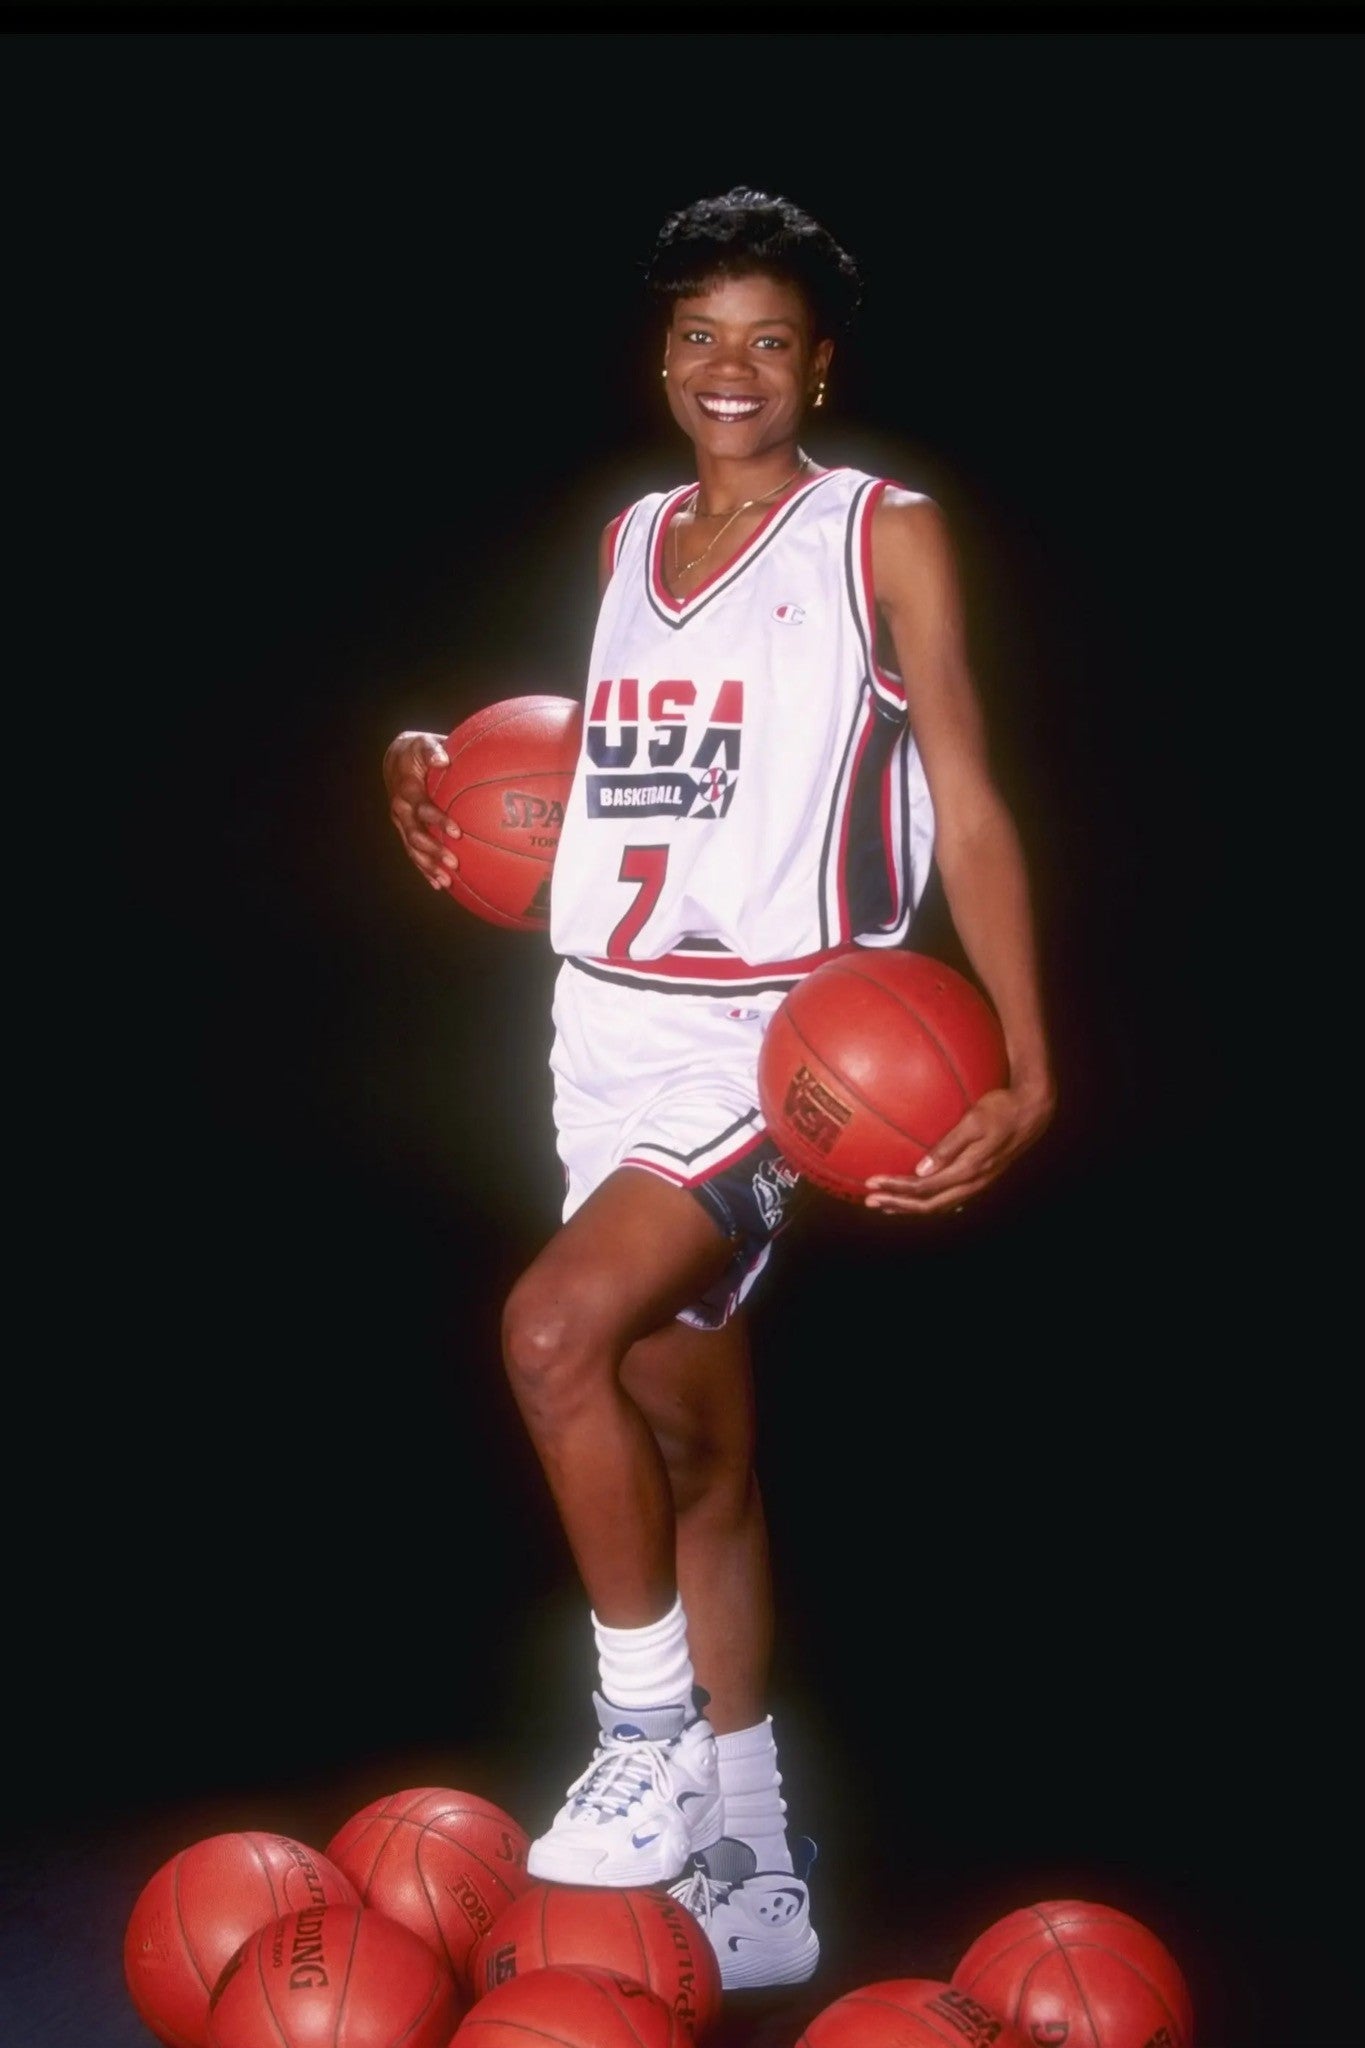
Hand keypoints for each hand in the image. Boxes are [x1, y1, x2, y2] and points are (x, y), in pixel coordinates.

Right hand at [384, 731, 459, 890]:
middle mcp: (400, 810)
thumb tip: (444, 759)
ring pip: (413, 849)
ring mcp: (401, 823)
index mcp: (407, 791)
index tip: (458, 832)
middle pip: (416, 835)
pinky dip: (424, 870)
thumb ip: (432, 750)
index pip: (423, 808)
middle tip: (454, 863)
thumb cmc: (417, 751)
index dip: (438, 821)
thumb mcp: (422, 743)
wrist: (396, 760)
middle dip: (434, 851)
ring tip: (446, 882)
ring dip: (428, 866)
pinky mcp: (404, 831)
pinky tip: (438, 884)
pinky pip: (413, 853)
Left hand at [863, 1081, 1054, 1217]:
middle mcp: (973, 1183)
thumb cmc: (1001, 1108)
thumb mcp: (974, 1122)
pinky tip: (916, 1195)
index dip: (896, 1189)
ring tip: (886, 1204)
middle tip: (870, 1201)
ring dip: (910, 1206)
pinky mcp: (980, 1178)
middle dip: (898, 1204)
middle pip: (929, 1205)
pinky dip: (927, 1200)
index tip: (872, 1182)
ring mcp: (978, 1184)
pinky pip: (949, 1197)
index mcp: (969, 1171)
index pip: (924, 1188)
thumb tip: (920, 1171)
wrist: (1033, 1111)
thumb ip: (948, 1146)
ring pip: (939, 1205)